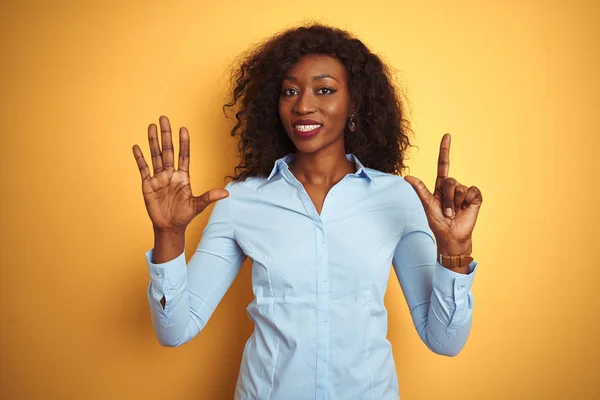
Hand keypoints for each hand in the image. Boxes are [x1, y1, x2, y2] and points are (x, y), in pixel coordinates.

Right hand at [132, 116, 228, 231]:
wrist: (169, 227)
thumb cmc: (183, 215)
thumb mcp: (197, 205)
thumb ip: (209, 197)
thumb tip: (226, 193)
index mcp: (183, 177)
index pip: (184, 155)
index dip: (184, 143)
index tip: (183, 129)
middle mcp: (170, 174)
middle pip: (168, 151)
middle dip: (166, 135)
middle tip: (164, 118)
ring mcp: (158, 178)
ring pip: (155, 156)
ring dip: (153, 141)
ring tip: (151, 126)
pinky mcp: (147, 185)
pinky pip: (143, 169)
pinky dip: (140, 158)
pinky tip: (136, 147)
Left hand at [403, 134, 481, 254]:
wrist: (451, 235)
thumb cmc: (438, 221)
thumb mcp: (427, 204)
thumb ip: (420, 189)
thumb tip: (406, 176)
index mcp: (441, 186)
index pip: (443, 164)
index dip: (445, 150)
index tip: (447, 135)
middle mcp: (453, 186)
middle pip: (450, 181)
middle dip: (447, 198)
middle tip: (447, 212)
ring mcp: (465, 191)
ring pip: (460, 188)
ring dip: (455, 203)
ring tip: (454, 213)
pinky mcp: (475, 197)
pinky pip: (472, 191)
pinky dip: (467, 202)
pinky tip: (466, 209)